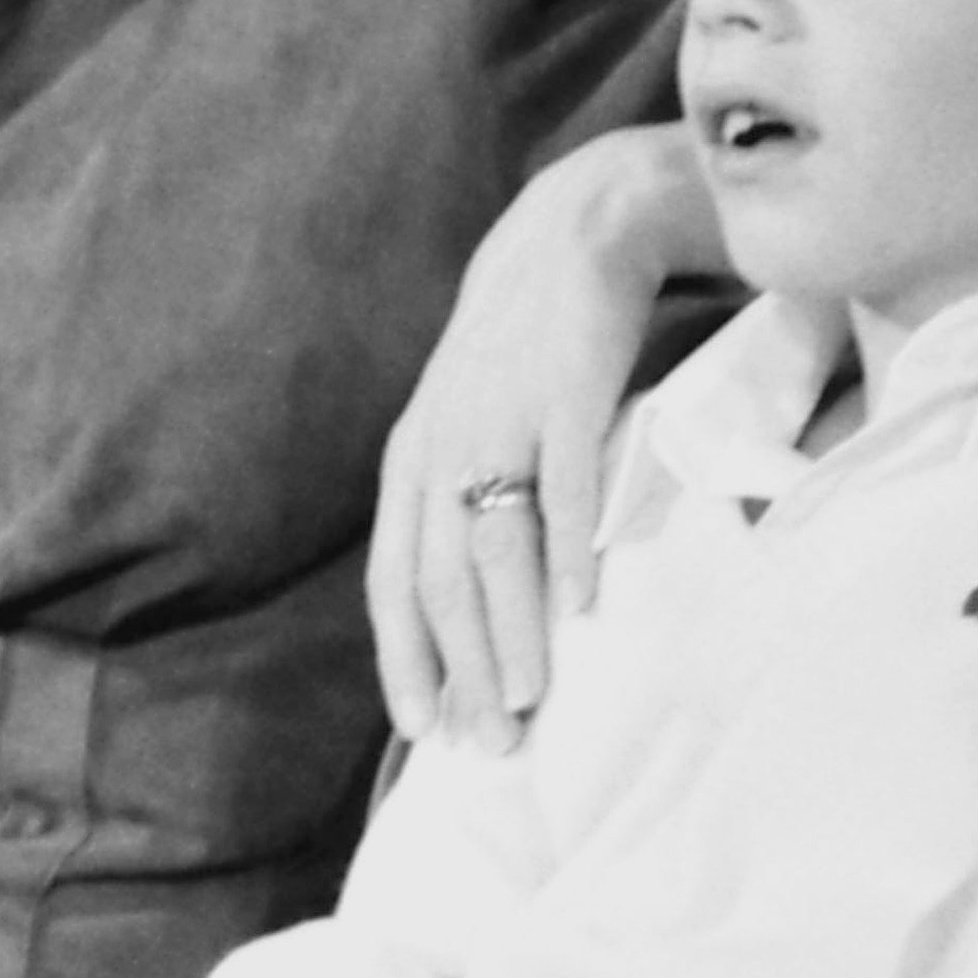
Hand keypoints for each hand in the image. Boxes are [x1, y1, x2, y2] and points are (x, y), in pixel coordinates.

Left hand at [370, 125, 712, 747]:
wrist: (576, 232)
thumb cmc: (529, 346)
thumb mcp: (472, 419)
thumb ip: (468, 498)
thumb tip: (484, 603)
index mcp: (413, 460)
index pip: (394, 581)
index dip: (406, 660)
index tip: (426, 734)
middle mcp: (443, 446)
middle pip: (442, 582)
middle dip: (464, 672)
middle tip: (493, 745)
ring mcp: (503, 422)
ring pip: (495, 549)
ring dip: (511, 633)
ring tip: (532, 700)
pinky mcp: (567, 397)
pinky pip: (563, 489)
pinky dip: (568, 552)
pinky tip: (582, 609)